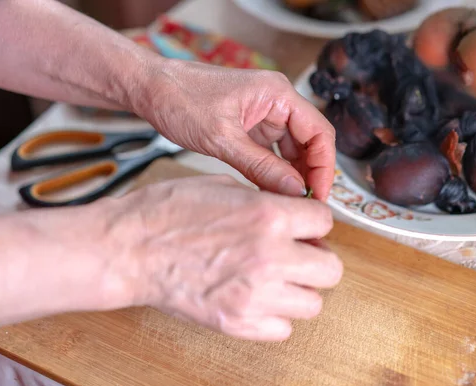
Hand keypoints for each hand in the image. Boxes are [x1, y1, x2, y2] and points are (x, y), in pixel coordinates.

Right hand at [102, 175, 342, 340]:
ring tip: (274, 278)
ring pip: (314, 304)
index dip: (313, 222)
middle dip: (315, 258)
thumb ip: (265, 201)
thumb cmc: (166, 213)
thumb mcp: (222, 186)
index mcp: (268, 217)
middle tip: (296, 255)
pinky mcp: (238, 323)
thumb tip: (291, 214)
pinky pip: (283, 329)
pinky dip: (274, 315)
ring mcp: (255, 296)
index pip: (325, 222)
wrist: (128, 250)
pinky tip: (255, 298)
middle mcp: (270, 257)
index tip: (303, 227)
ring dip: (298, 289)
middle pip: (331, 269)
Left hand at [137, 60, 336, 201]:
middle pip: (310, 142)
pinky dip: (274, 173)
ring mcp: (264, 115)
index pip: (319, 133)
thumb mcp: (222, 139)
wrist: (151, 89)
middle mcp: (277, 102)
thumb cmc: (180, 99)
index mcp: (277, 94)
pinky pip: (273, 153)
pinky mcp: (251, 127)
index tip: (318, 196)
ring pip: (293, 151)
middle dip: (310, 175)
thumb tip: (294, 191)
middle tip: (304, 206)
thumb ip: (262, 167)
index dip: (324, 167)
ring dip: (292, 177)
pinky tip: (270, 193)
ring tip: (287, 204)